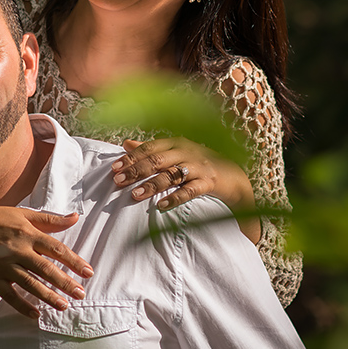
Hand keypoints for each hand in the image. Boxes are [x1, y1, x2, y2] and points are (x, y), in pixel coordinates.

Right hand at [0, 194, 91, 318]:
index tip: (88, 272)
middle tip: (81, 294)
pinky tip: (35, 314)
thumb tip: (75, 217)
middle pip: (46, 270)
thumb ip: (50, 220)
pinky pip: (9, 295)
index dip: (74, 261)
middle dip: (65, 283)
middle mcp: (18, 251)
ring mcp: (4, 266)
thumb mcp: (23, 214)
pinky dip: (22, 305)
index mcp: (28, 234)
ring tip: (64, 306)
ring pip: (31, 284)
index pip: (56, 249)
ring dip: (48, 296)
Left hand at [111, 138, 260, 242]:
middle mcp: (186, 152)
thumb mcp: (176, 152)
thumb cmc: (199, 163)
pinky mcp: (208, 182)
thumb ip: (152, 149)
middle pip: (157, 160)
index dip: (131, 158)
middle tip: (118, 181)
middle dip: (136, 170)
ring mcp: (198, 166)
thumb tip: (126, 143)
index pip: (149, 148)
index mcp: (176, 143)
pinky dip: (175, 197)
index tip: (114, 168)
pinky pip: (190, 190)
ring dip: (151, 185)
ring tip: (135, 195)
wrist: (233, 175)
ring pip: (171, 175)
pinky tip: (162, 205)